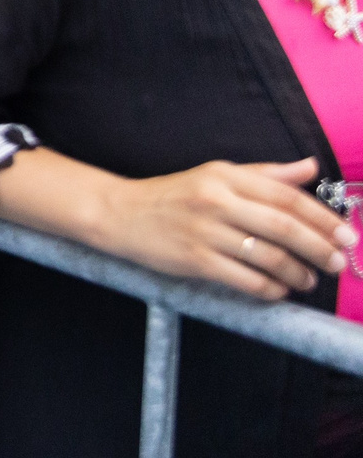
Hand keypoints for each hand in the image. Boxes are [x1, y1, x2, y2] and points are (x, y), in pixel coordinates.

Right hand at [99, 157, 351, 299]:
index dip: (322, 218)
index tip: (346, 235)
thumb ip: (265, 174)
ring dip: (296, 273)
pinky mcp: (193, 260)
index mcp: (226, 176)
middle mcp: (216, 201)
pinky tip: (278, 290)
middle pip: (283, 227)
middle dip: (318, 248)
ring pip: (267, 257)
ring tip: (307, 280)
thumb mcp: (216, 175)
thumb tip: (309, 167)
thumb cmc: (171, 195)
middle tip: (337, 263)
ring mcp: (204, 232)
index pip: (287, 196)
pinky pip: (244, 279)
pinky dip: (269, 288)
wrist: (118, 213)